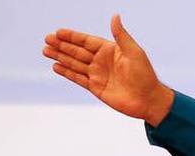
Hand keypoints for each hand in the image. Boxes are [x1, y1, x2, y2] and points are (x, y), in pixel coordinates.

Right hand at [43, 14, 174, 125]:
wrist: (148, 100)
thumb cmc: (145, 74)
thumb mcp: (134, 52)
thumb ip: (121, 35)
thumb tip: (115, 16)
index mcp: (109, 50)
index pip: (86, 41)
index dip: (72, 36)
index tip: (58, 32)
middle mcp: (101, 61)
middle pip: (77, 51)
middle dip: (61, 45)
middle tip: (46, 40)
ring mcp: (97, 74)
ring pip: (74, 64)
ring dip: (60, 57)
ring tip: (46, 51)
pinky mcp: (96, 88)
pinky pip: (78, 78)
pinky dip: (67, 72)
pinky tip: (56, 66)